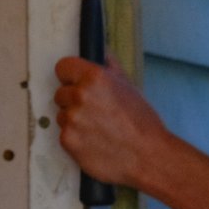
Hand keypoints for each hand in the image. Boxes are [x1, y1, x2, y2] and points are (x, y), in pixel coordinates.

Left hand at [53, 55, 168, 190]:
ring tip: (98, 129)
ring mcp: (71, 119)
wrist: (147, 156)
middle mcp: (80, 95)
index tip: (76, 83)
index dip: (70, 76)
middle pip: (60, 93)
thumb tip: (100, 52)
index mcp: (94, 77)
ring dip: (74, 121)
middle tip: (95, 111)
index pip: (62, 67)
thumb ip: (109, 67)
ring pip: (62, 115)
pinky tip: (95, 141)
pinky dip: (76, 138)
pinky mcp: (67, 140)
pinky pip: (64, 134)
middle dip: (73, 101)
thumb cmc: (142, 123)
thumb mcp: (129, 86)